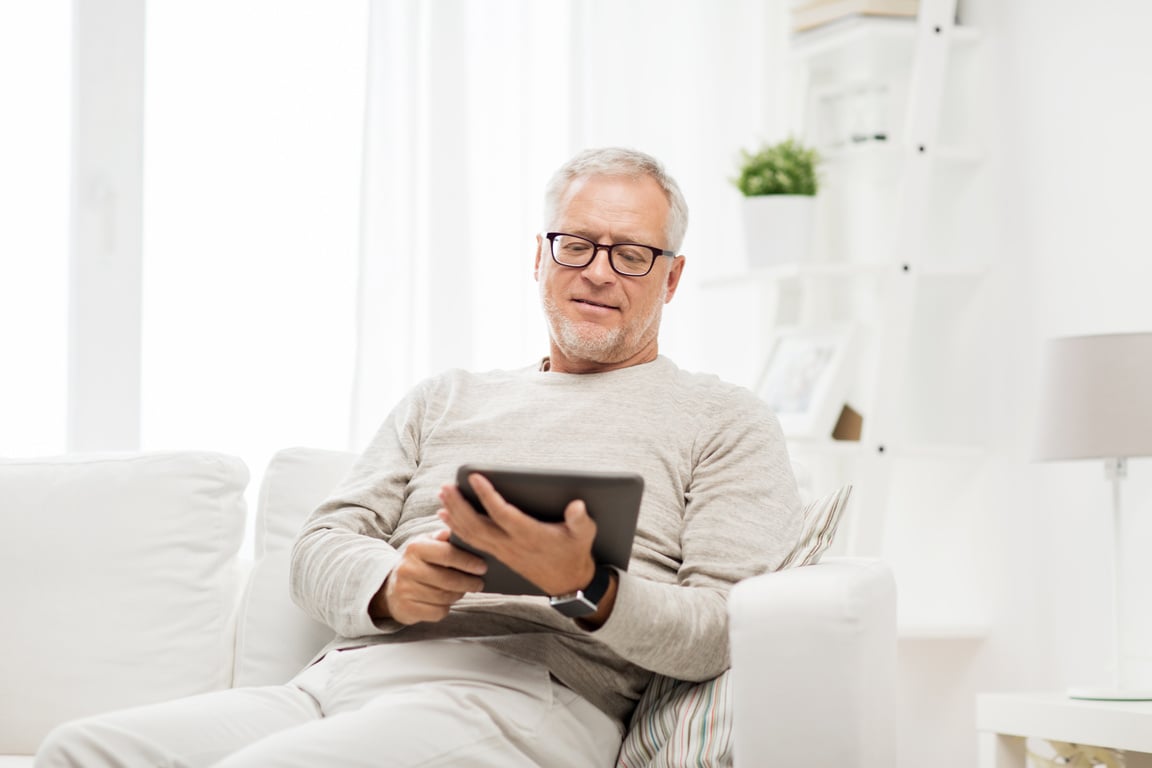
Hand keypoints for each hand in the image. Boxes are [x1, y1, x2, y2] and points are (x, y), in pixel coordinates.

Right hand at [369, 529, 486, 624]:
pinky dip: (446, 607)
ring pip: (445, 597)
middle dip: (468, 582)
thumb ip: (444, 537)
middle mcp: (407, 568)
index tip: (483, 567)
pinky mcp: (407, 609)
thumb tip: (457, 529)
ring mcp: (405, 590)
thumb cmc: (419, 563)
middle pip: (448, 579)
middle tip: (480, 583)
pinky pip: (438, 611)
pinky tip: (447, 601)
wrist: (393, 589)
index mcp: (415, 548)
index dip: (468, 562)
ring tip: (463, 590)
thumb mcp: (428, 544)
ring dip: (459, 594)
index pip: (447, 554)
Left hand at [438, 473, 597, 596]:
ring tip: (442, 498)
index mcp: (529, 535)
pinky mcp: (499, 554)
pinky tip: (447, 518)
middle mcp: (511, 544)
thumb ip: (580, 520)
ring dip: (454, 516)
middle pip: (477, 525)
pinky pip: (473, 542)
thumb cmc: (574, 553)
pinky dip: (457, 529)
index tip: (475, 477)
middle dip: (459, 506)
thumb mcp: (584, 535)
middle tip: (446, 488)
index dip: (487, 495)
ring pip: (471, 534)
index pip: (502, 513)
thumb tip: (577, 506)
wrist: (568, 582)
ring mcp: (503, 551)